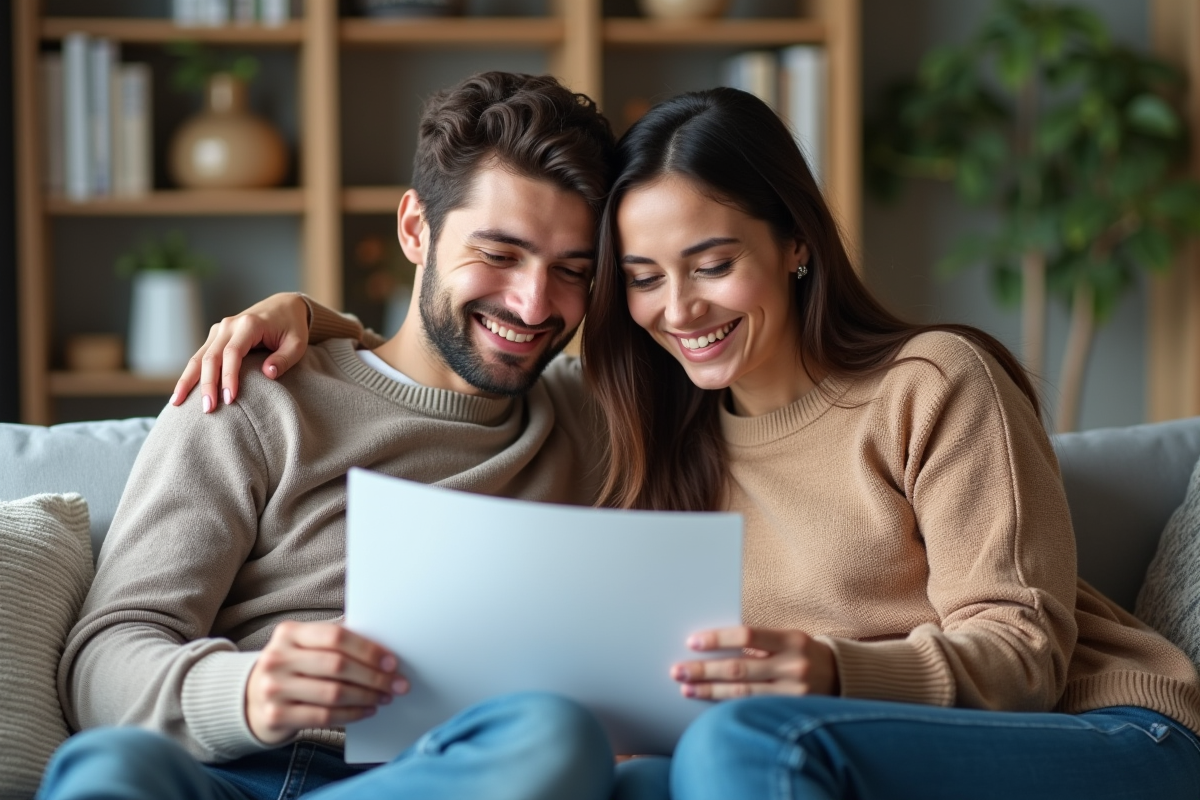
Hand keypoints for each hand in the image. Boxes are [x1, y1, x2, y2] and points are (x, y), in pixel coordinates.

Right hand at [171, 292, 310, 412]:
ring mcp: (219, 330)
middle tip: (207, 409)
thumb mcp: (297, 343)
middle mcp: (229, 325)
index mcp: (249, 324)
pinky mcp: (215, 337)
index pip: (232, 353)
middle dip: (206, 384)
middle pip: (211, 356)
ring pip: (198, 357)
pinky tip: (182, 392)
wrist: (283, 306)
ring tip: (177, 403)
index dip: (229, 377)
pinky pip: (200, 357)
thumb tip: (268, 374)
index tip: (230, 399)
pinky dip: (190, 374)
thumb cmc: (292, 328)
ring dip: (188, 380)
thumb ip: (285, 359)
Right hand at [245, 621, 407, 745]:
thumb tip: (383, 645)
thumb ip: (337, 641)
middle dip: (374, 676)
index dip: (368, 649)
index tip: (392, 661)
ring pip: (333, 693)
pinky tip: (367, 710)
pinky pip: (324, 716)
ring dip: (366, 696)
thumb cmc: (294, 666)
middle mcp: (277, 658)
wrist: (253, 698)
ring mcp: (274, 688)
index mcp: (289, 633)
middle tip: (397, 684)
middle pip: (337, 665)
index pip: (336, 636)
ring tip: (384, 697)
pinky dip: (351, 714)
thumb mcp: (306, 646)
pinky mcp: (276, 715)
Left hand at [671, 626, 837, 699]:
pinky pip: (753, 707)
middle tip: (677, 670)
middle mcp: (793, 665)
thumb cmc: (802, 651)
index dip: (718, 639)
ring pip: (742, 693)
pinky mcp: (791, 711)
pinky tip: (709, 701)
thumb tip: (713, 646)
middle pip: (739, 668)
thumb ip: (756, 643)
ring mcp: (794, 692)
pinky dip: (728, 704)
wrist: (841, 676)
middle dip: (704, 669)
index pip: (747, 636)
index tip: (692, 642)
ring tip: (686, 687)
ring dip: (710, 690)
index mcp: (790, 639)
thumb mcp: (786, 638)